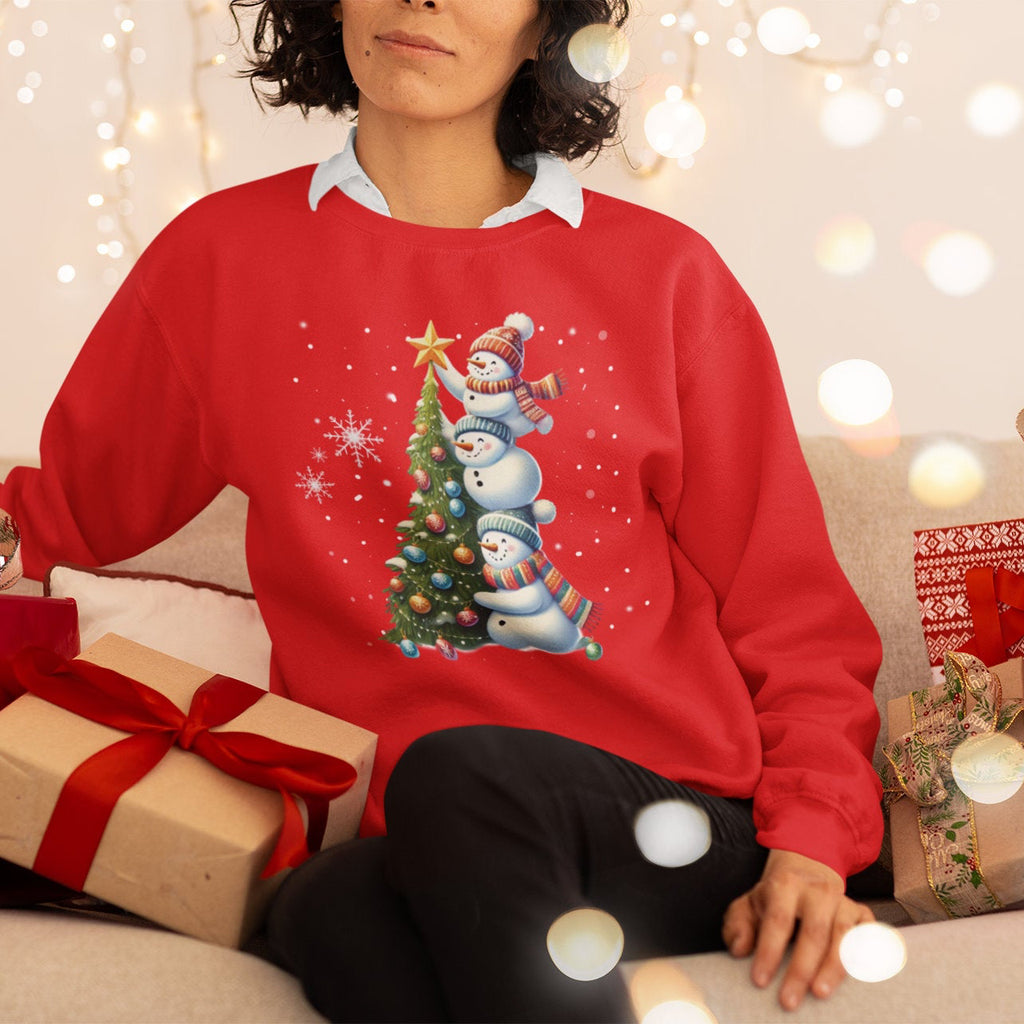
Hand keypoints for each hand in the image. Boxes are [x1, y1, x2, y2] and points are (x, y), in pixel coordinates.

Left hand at [721, 848, 873, 1009]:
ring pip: (844, 935)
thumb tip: (739, 949)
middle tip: (789, 1000)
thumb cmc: (774, 900)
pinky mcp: (863, 914)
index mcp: (786, 885)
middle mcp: (818, 891)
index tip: (759, 980)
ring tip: (820, 993)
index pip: (777, 921)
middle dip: (801, 969)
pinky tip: (860, 978)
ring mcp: (844, 901)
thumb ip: (737, 925)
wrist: (806, 873)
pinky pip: (871, 935)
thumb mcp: (748, 905)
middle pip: (813, 931)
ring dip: (834, 967)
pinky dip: (869, 955)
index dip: (768, 951)